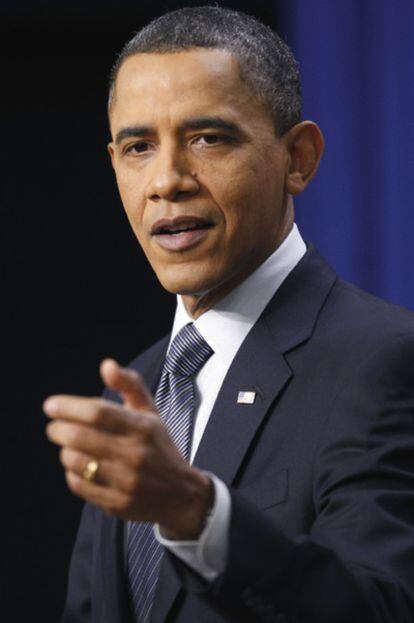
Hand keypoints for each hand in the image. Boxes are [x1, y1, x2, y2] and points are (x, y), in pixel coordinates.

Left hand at [43, 359, 213, 538]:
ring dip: (65, 451)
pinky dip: (72, 473)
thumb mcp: (150, 412)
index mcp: (143, 427)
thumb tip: (106, 365)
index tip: (51, 405)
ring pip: (76, 462)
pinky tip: (79, 466)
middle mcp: (136, 454)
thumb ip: (129, 384)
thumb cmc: (158, 445)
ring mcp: (127, 482)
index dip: (69, 407)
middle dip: (58, 429)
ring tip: (69, 446)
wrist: (181, 493)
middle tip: (54, 427)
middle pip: (81, 437)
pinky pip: (79, 485)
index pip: (98, 413)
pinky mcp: (118, 503)